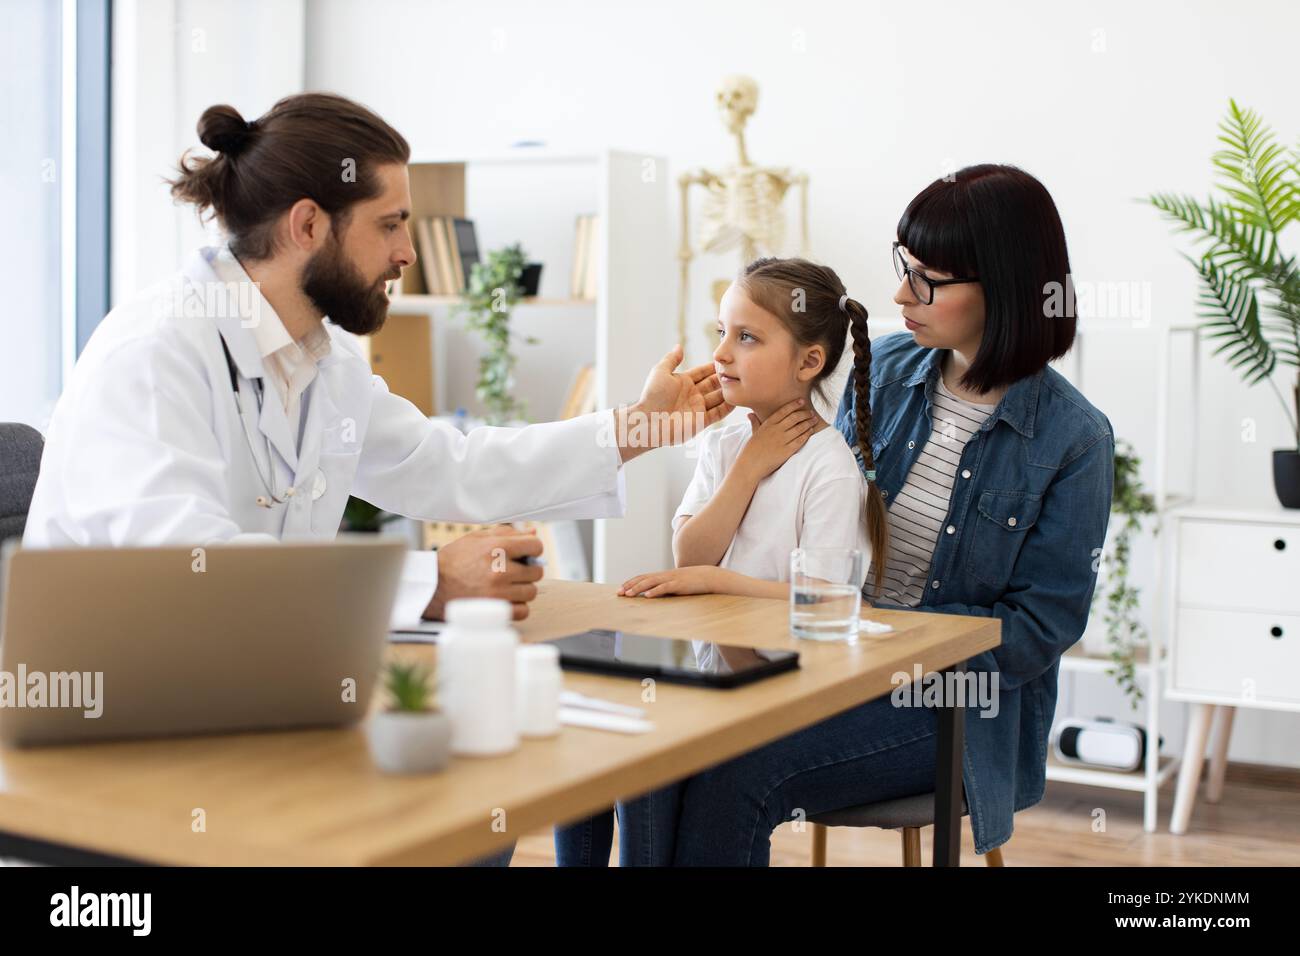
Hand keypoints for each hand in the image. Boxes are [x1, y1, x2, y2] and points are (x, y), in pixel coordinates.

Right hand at [422, 524, 544, 621]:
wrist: (432, 585)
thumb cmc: (453, 560)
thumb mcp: (477, 538)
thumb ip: (507, 532)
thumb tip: (533, 531)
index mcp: (497, 547)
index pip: (536, 546)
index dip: (532, 549)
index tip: (524, 554)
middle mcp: (500, 570)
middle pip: (536, 571)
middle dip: (526, 570)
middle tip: (511, 571)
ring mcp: (499, 592)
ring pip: (531, 592)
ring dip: (522, 590)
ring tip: (505, 586)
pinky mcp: (495, 611)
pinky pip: (523, 611)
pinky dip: (517, 607)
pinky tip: (504, 600)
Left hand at [615, 344, 734, 462]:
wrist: (650, 420)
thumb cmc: (652, 395)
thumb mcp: (660, 372)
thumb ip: (672, 359)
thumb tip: (679, 346)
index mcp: (683, 382)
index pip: (702, 372)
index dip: (713, 366)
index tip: (727, 359)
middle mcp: (692, 395)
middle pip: (713, 384)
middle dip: (725, 377)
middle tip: (739, 369)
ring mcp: (697, 408)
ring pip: (718, 398)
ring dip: (729, 391)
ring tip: (743, 383)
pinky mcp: (701, 421)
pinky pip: (718, 413)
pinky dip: (728, 407)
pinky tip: (739, 399)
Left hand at [617, 565, 722, 597]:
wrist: (708, 577)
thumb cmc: (691, 583)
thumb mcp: (675, 585)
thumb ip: (664, 589)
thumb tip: (653, 596)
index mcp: (662, 576)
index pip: (642, 577)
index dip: (631, 582)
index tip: (620, 589)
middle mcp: (664, 576)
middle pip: (643, 579)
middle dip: (630, 585)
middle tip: (619, 593)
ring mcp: (671, 579)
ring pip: (651, 582)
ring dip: (639, 588)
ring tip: (629, 594)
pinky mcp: (679, 585)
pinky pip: (665, 588)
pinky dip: (655, 591)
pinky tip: (648, 596)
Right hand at [738, 398, 817, 479]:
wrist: (750, 465)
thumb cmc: (751, 450)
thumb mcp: (753, 433)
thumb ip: (755, 422)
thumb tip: (750, 414)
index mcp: (768, 424)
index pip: (783, 411)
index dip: (794, 405)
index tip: (801, 401)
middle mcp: (775, 430)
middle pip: (794, 418)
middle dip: (804, 413)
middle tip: (811, 412)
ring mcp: (781, 440)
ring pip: (799, 428)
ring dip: (808, 423)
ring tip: (814, 420)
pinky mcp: (786, 451)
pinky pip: (800, 440)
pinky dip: (807, 434)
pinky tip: (811, 431)